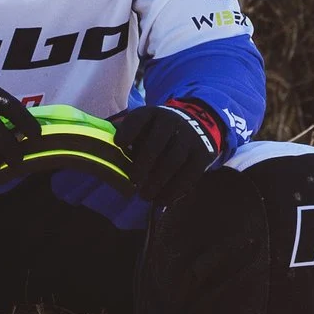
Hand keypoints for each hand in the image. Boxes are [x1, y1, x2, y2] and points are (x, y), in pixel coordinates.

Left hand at [110, 100, 224, 206]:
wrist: (198, 124)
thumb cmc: (159, 132)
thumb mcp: (145, 126)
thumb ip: (129, 139)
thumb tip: (110, 155)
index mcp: (152, 114)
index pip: (138, 119)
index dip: (128, 131)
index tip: (118, 144)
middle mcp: (171, 122)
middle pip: (156, 144)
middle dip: (143, 165)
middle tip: (133, 181)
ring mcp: (189, 137)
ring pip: (173, 161)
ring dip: (158, 181)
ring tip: (146, 196)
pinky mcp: (203, 153)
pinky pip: (190, 174)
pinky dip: (175, 190)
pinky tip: (163, 200)